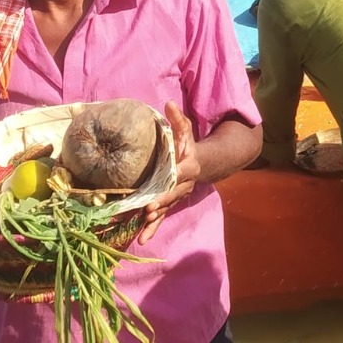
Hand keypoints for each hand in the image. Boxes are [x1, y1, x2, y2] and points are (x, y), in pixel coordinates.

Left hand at [138, 100, 199, 241]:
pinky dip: (152, 229)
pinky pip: (160, 218)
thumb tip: (168, 102)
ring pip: (165, 209)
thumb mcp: (185, 129)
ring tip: (144, 232)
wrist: (200, 163)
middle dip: (161, 202)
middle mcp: (182, 184)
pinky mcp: (167, 204)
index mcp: (188, 165)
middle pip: (172, 194)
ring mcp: (175, 196)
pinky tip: (142, 240)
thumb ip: (177, 118)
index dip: (173, 178)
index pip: (181, 172)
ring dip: (155, 220)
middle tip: (149, 209)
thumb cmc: (187, 144)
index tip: (167, 180)